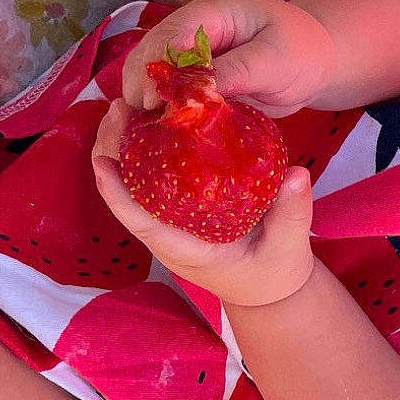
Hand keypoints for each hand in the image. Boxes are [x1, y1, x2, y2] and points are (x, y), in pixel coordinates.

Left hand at [90, 100, 316, 307]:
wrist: (272, 291)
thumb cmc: (275, 275)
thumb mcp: (288, 247)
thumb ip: (292, 213)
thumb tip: (296, 173)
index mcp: (187, 250)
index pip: (141, 222)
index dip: (116, 192)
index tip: (102, 160)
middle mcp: (169, 237)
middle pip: (127, 195)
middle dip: (115, 152)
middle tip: (119, 109)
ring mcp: (171, 225)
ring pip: (134, 186)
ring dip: (125, 147)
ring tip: (126, 108)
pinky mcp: (180, 214)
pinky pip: (152, 184)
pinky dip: (146, 154)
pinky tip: (151, 124)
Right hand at [120, 0, 336, 118]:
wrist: (316, 63)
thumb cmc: (302, 52)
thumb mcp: (276, 59)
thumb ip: (238, 71)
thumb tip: (201, 92)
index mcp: (213, 13)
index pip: (173, 34)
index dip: (159, 64)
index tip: (155, 96)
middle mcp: (193, 31)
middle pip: (152, 52)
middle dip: (143, 81)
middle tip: (143, 114)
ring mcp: (191, 56)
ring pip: (152, 72)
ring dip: (144, 95)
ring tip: (142, 125)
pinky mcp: (195, 80)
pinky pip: (169, 92)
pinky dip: (161, 108)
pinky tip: (154, 129)